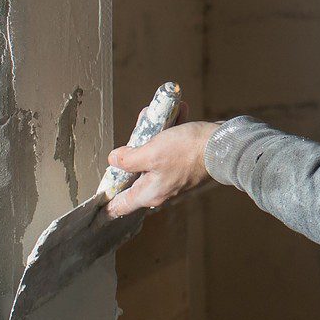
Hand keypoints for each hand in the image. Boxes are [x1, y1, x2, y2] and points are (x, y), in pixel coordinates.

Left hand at [106, 119, 221, 217]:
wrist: (223, 145)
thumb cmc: (188, 152)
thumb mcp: (151, 152)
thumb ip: (128, 159)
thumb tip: (114, 159)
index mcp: (150, 192)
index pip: (121, 205)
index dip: (106, 203)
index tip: (96, 203)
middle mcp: (161, 188)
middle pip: (135, 174)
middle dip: (132, 152)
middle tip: (134, 134)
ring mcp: (174, 176)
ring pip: (153, 157)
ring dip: (153, 136)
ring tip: (155, 116)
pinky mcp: (185, 164)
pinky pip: (171, 149)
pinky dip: (170, 132)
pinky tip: (176, 114)